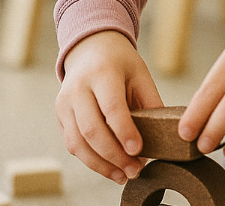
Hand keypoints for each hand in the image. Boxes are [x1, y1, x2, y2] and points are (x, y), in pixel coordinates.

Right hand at [55, 30, 162, 183]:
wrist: (92, 49)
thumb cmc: (121, 63)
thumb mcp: (140, 73)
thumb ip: (151, 101)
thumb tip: (164, 134)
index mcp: (102, 72)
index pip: (111, 107)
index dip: (124, 131)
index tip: (139, 151)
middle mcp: (78, 88)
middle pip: (91, 129)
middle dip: (114, 155)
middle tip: (135, 169)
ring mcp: (65, 103)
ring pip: (78, 143)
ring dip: (101, 164)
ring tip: (124, 175)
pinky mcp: (60, 116)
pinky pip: (73, 144)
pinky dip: (91, 160)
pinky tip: (110, 168)